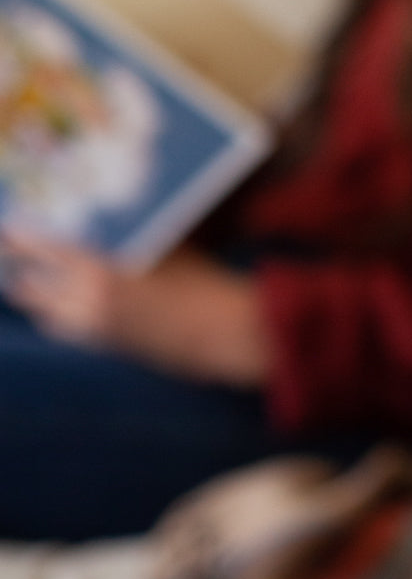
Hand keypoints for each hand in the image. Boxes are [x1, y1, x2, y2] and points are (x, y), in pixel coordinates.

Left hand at [0, 231, 270, 385]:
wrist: (223, 335)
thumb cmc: (202, 284)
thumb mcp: (166, 249)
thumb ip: (131, 241)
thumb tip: (111, 228)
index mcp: (100, 270)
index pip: (44, 250)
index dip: (21, 239)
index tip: (9, 231)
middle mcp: (89, 303)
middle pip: (32, 291)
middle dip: (20, 277)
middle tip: (13, 264)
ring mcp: (99, 330)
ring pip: (49, 319)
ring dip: (41, 303)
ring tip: (33, 289)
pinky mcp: (113, 349)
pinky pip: (74, 333)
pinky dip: (65, 320)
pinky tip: (69, 311)